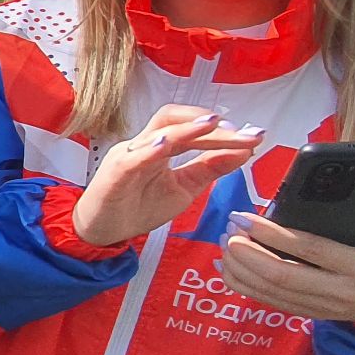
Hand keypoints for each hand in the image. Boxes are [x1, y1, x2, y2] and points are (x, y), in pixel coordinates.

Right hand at [71, 105, 265, 245]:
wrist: (101, 232)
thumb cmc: (135, 207)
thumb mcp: (183, 189)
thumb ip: (209, 169)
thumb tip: (242, 152)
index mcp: (161, 148)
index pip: (193, 129)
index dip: (223, 130)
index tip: (253, 136)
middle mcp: (144, 146)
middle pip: (176, 121)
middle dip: (210, 125)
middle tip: (243, 132)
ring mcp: (128, 157)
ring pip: (156, 133)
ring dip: (185, 128)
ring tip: (212, 124)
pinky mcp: (114, 174)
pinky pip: (132, 158)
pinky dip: (150, 150)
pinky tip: (167, 146)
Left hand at [219, 182, 354, 321]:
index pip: (311, 250)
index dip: (275, 235)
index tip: (247, 216)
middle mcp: (341, 293)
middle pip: (283, 275)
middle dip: (249, 253)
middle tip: (229, 229)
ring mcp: (323, 308)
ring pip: (271, 292)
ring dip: (242, 269)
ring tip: (225, 242)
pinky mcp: (311, 314)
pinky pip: (271, 302)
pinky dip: (245, 286)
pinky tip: (227, 268)